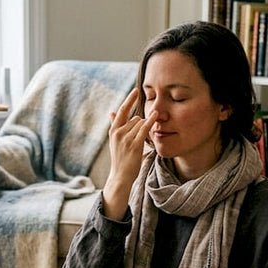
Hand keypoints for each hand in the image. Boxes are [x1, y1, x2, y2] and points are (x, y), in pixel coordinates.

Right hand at [101, 88, 156, 220]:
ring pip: (141, 125)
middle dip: (140, 126)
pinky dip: (151, 121)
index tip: (137, 90)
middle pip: (136, 119)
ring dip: (144, 132)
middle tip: (137, 141)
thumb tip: (111, 111)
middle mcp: (118, 133)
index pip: (122, 111)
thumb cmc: (120, 158)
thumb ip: (115, 124)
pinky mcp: (134, 145)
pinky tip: (156, 115)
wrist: (120, 177)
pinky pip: (144, 129)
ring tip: (138, 146)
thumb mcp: (114, 140)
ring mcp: (125, 138)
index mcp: (113, 131)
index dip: (130, 100)